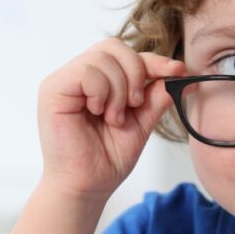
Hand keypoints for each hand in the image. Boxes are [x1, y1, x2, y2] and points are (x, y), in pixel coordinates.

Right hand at [37, 37, 185, 197]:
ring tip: (113, 118)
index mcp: (96, 80)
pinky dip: (102, 92)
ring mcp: (64, 80)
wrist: (87, 187)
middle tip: (135, 105)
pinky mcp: (53, 89)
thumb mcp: (141, 122)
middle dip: (135, 73)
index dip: (154, 60)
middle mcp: (77, 75)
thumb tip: (180, 72)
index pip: (126, 54)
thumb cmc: (107, 159)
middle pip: (114, 46)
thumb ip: (155, 96)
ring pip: (103, 57)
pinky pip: (87, 71)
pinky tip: (99, 113)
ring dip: (119, 90)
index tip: (177, 71)